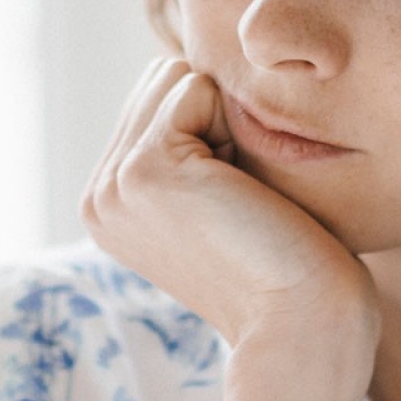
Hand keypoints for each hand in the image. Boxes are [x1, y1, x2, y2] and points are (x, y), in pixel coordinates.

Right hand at [80, 57, 378, 357]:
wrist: (301, 323)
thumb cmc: (287, 265)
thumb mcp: (219, 200)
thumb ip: (191, 146)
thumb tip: (199, 76)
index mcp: (110, 204)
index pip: (159, 100)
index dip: (215, 133)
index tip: (234, 207)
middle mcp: (99, 195)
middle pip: (163, 80)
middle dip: (216, 119)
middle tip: (240, 200)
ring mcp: (113, 184)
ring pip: (178, 78)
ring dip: (226, 123)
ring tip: (240, 197)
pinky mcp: (144, 170)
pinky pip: (197, 88)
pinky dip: (234, 128)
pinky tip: (243, 193)